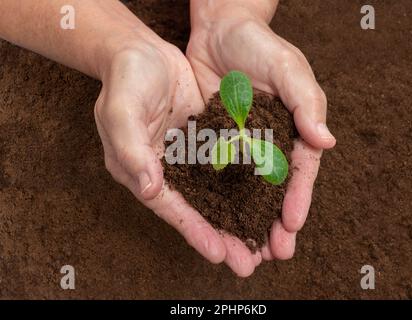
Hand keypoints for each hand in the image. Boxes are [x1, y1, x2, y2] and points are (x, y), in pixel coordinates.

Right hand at [94, 37, 264, 275]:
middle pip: (197, 209)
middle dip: (222, 236)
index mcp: (141, 171)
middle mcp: (166, 170)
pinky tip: (264, 197)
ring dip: (237, 216)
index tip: (220, 254)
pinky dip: (243, 183)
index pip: (171, 208)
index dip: (195, 232)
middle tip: (248, 263)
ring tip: (263, 242)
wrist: (141, 51)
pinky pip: (227, 164)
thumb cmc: (126, 79)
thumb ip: (132, 151)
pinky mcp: (206, 139)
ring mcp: (188, 155)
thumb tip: (151, 190)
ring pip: (216, 193)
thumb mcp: (121, 112)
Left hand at [187, 2, 335, 270]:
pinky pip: (213, 173)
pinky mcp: (211, 141)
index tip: (292, 225)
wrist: (220, 29)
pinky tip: (213, 219)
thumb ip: (307, 103)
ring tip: (245, 250)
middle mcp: (266, 142)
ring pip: (243, 190)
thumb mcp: (288, 68)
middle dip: (275, 222)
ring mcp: (238, 144)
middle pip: (272, 190)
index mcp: (291, 129)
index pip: (298, 171)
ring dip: (245, 220)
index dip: (298, 198)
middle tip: (274, 254)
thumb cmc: (259, 45)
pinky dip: (215, 198)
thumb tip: (327, 141)